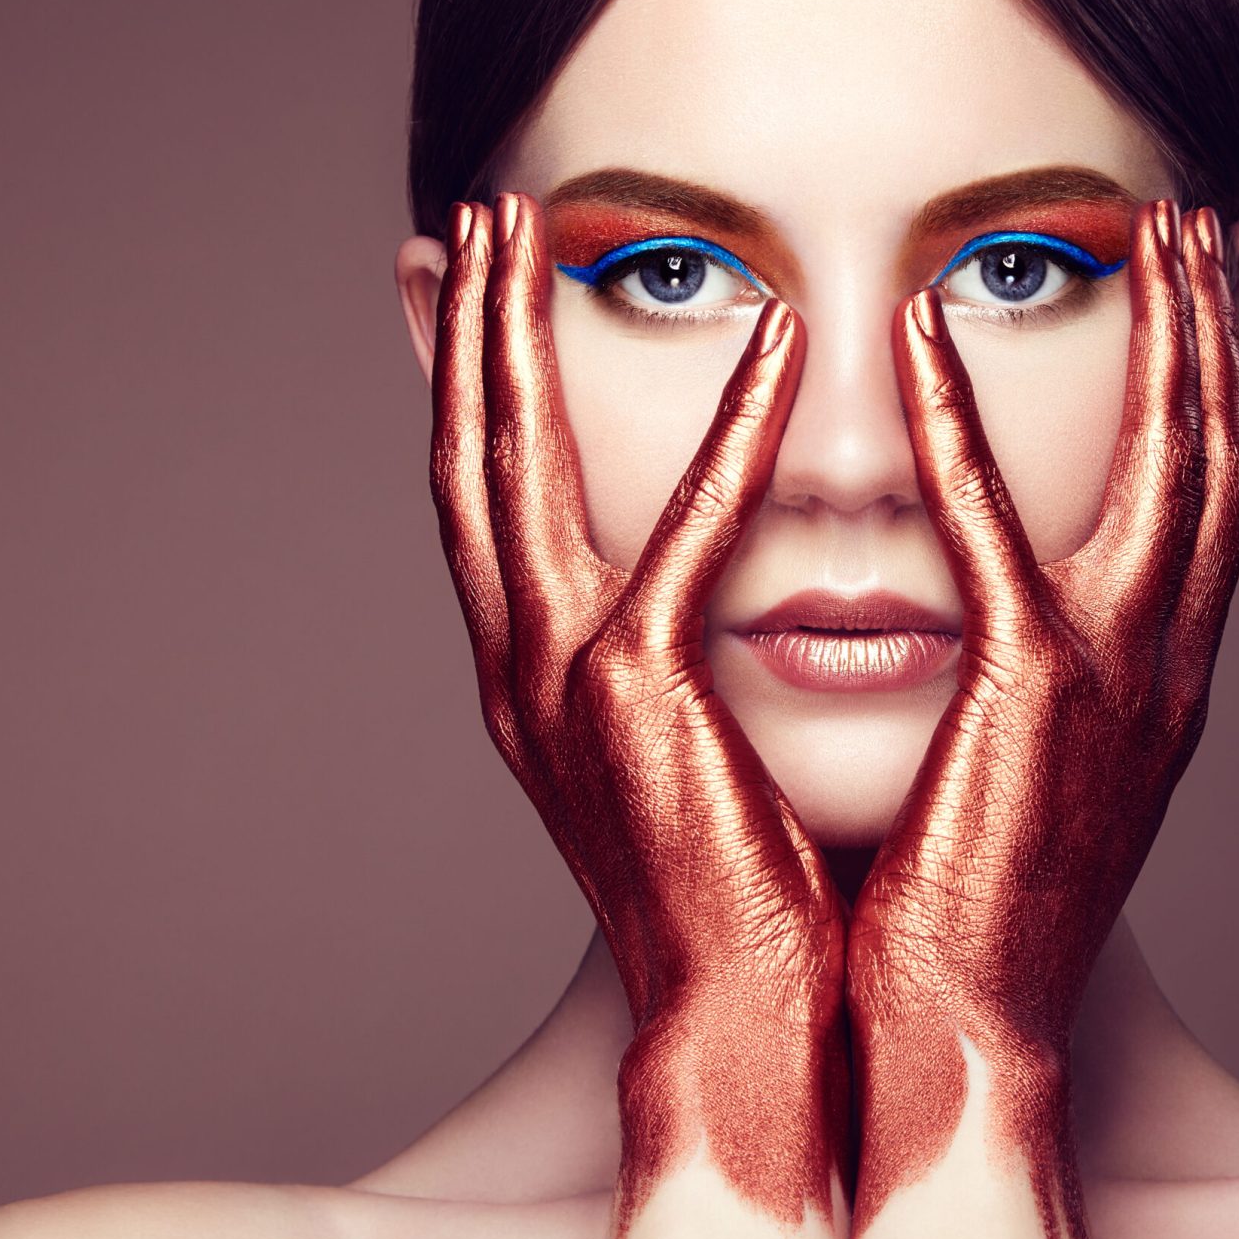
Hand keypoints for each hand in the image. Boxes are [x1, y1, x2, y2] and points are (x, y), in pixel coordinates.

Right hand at [427, 194, 848, 1238]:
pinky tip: (775, 341)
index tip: (474, 291)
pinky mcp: (637, 697)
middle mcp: (517, 670)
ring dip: (517, 338)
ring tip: (527, 227)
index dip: (465, 387)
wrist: (748, 1020)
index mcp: (530, 680)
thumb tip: (688, 591)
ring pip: (515, 468)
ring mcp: (558, 682)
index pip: (481, 501)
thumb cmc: (740, 890)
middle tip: (473, 218)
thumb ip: (664, 661)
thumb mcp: (677, 756)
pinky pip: (683, 530)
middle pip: (467, 458)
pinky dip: (728, 429)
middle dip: (463, 333)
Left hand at [846, 200, 1238, 1238]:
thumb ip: (1037, 692)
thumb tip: (1005, 626)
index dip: (1223, 395)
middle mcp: (1168, 669)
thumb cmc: (967, 918)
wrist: (955, 1040)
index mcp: (1163, 689)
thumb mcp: (1031, 784)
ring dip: (1163, 338)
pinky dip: (961, 424)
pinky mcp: (1029, 696)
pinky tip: (925, 336)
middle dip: (1220, 333)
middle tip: (1208, 226)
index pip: (1213, 508)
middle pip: (1222, 458)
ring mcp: (1117, 679)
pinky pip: (994, 526)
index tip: (1211, 303)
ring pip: (1168, 465)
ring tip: (1147, 231)